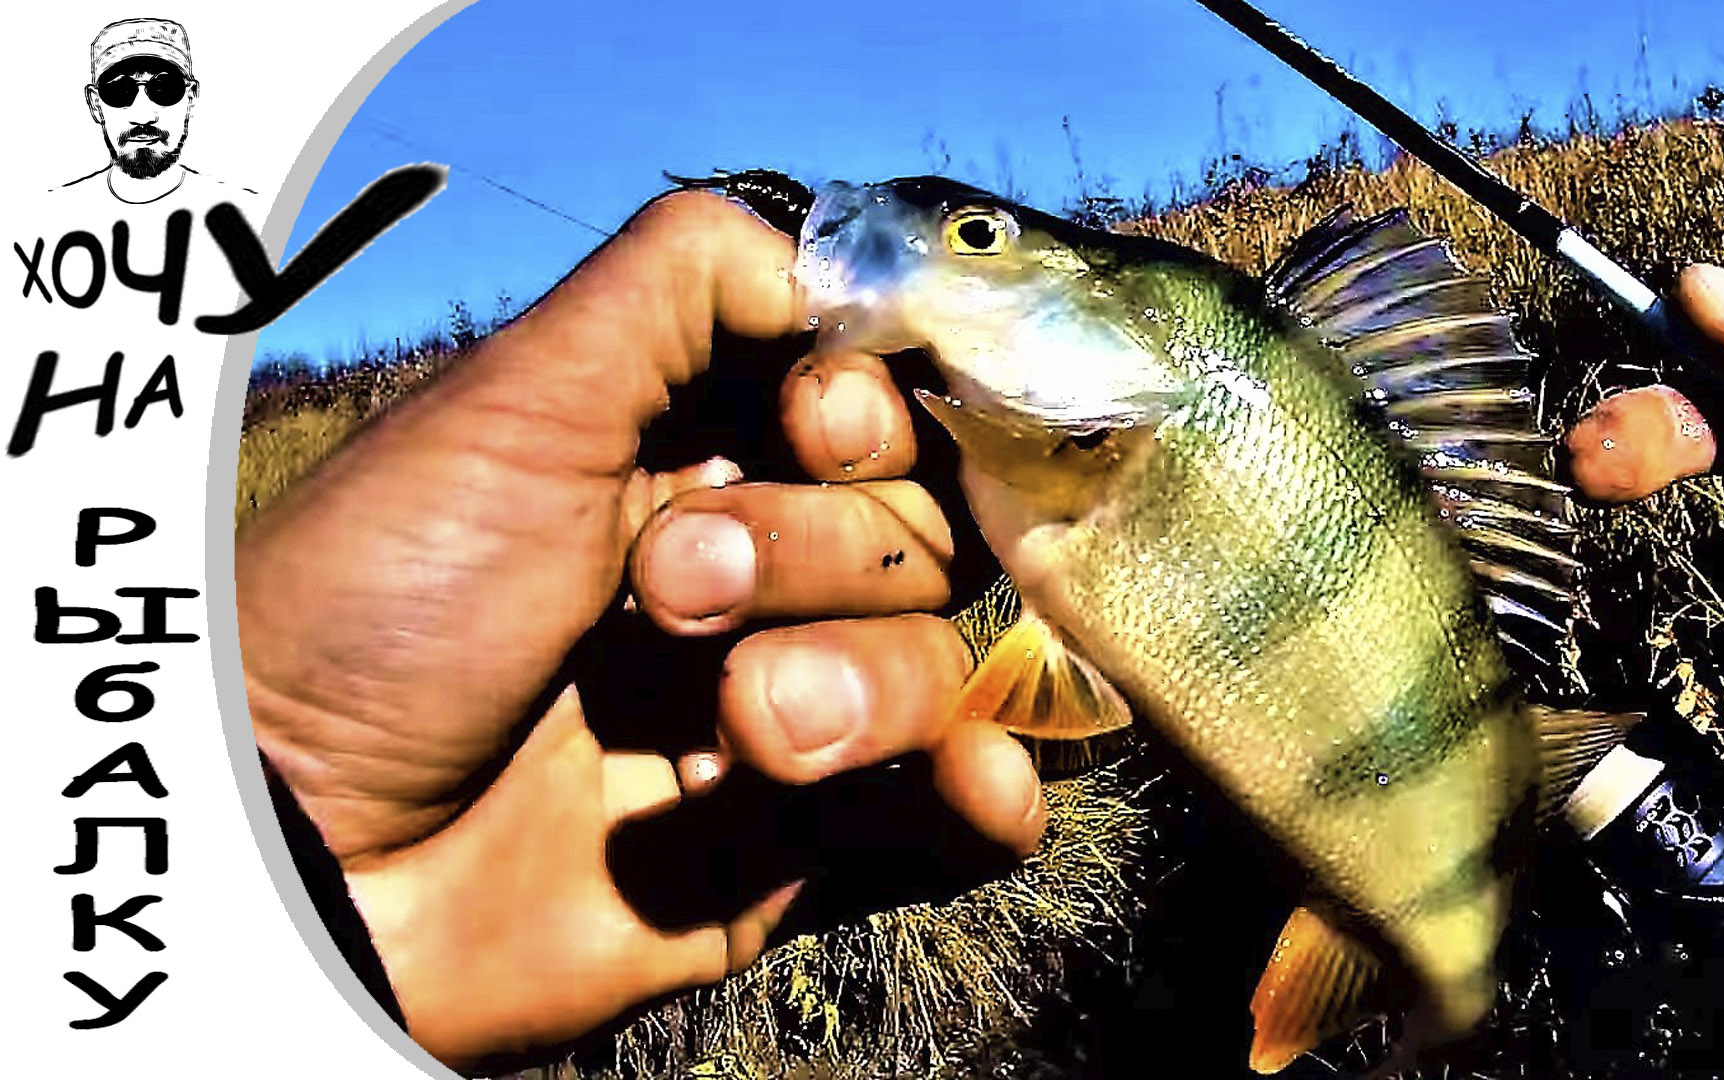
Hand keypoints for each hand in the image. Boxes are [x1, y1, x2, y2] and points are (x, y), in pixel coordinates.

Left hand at [237, 192, 1044, 1069]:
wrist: (296, 856)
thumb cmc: (384, 605)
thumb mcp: (516, 399)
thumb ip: (681, 282)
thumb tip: (839, 263)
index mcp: (688, 462)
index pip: (874, 414)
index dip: (873, 414)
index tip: (815, 424)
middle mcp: (748, 584)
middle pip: (919, 537)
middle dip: (822, 556)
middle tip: (668, 596)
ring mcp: (774, 721)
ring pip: (940, 669)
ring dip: (866, 686)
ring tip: (738, 735)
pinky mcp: (786, 858)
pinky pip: (943, 826)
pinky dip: (985, 800)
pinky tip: (972, 784)